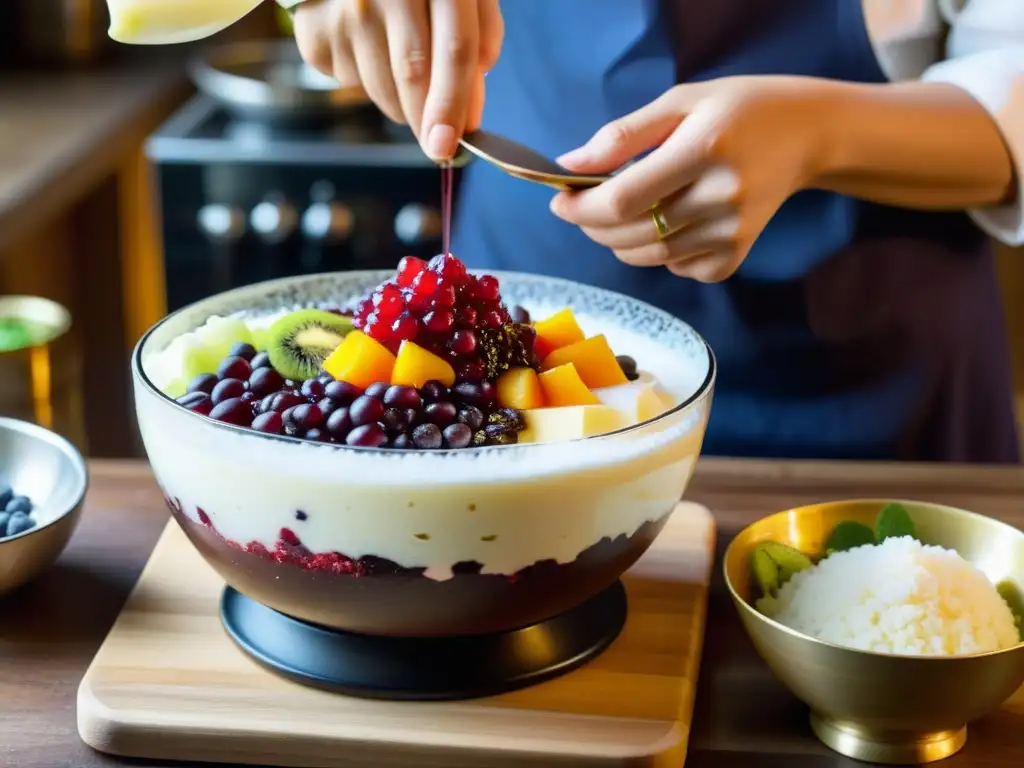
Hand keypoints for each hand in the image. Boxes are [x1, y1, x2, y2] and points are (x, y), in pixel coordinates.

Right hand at [293, 0, 503, 159]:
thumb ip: (480, 35)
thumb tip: (473, 103)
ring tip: (401, 68)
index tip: (450, 145)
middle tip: (437, 141)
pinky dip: (369, 83)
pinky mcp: (316, 34)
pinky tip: (368, 50)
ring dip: (403, 102)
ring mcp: (346, 12)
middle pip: (415, 76)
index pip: (453, 48)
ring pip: (384, 91)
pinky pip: (353, 85)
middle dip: (428, 121)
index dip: (454, 103)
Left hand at [549, 77, 834, 281]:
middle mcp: (721, 197)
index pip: (624, 200)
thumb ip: (622, 136)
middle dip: (593, 226)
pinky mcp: (739, 253)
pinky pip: (680, 268)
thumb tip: (569, 165)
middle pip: (632, 234)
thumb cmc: (735, 111)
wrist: (806, 134)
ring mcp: (733, 231)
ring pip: (651, 256)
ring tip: (617, 215)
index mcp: (702, 150)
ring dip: (619, 242)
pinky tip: (667, 226)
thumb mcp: (679, 102)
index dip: (582, 208)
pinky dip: (660, 255)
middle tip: (580, 208)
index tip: (560, 200)